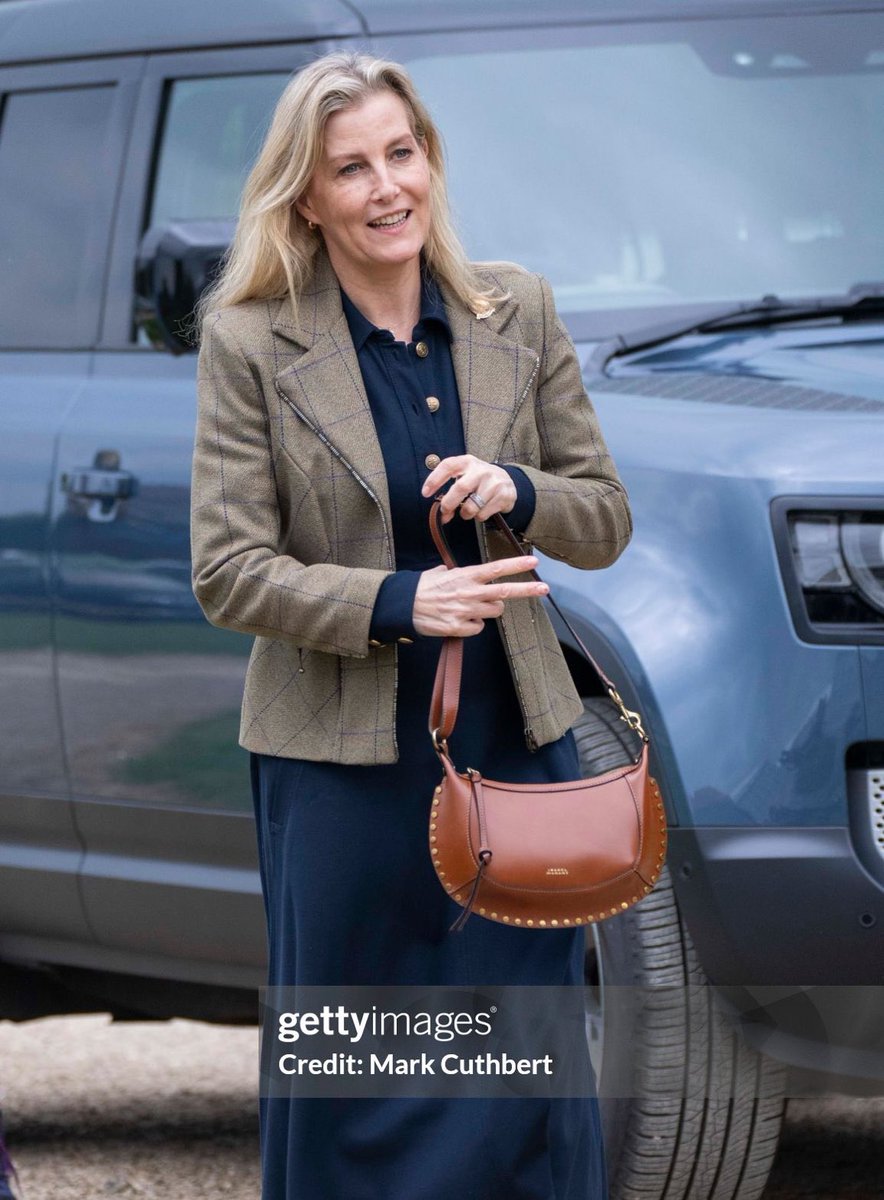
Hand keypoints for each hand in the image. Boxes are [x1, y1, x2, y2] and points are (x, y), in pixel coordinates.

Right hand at [413, 555, 548, 637]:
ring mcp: (465, 611)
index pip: (495, 569)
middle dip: (528, 590)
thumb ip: (454, 573)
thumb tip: (452, 571)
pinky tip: (459, 620)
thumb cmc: (420, 588)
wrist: (402, 607)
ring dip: (489, 609)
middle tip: (544, 588)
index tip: (534, 562)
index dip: (516, 565)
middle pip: (505, 591)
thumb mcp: (438, 573)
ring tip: (472, 606)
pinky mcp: (458, 627)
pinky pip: (478, 628)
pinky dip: (473, 625)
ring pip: (494, 611)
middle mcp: (469, 592)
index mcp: (465, 576)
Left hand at [420, 454, 515, 522]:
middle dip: (449, 503)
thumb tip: (443, 515)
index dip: (434, 479)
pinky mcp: (503, 495)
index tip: (425, 493)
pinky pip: (483, 514)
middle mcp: (481, 470)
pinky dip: (478, 517)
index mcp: (467, 462)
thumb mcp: (465, 477)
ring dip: (465, 514)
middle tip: (445, 511)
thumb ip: (451, 492)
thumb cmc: (479, 480)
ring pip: (471, 506)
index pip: (448, 466)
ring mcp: (494, 482)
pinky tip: (482, 509)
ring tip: (469, 510)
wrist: (507, 481)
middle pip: (460, 488)